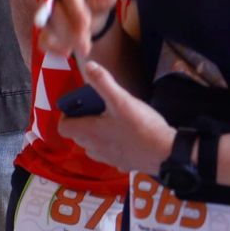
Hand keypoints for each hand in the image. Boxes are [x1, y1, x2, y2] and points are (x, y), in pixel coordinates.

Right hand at [37, 0, 117, 61]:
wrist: (94, 11)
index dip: (75, 7)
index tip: (86, 23)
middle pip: (55, 10)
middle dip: (70, 29)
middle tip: (86, 44)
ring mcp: (46, 10)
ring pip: (47, 26)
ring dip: (64, 40)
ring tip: (84, 49)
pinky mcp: (46, 27)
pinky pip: (42, 38)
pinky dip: (53, 48)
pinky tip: (67, 52)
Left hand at [56, 60, 174, 173]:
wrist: (165, 152)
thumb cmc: (141, 127)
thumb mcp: (121, 100)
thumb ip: (103, 83)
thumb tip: (90, 66)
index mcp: (87, 132)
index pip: (63, 127)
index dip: (68, 115)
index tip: (81, 106)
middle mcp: (93, 148)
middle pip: (78, 134)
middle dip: (85, 121)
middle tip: (101, 109)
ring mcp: (107, 158)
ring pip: (94, 144)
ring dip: (99, 133)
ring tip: (115, 121)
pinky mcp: (122, 164)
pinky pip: (111, 153)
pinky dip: (113, 144)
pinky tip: (128, 135)